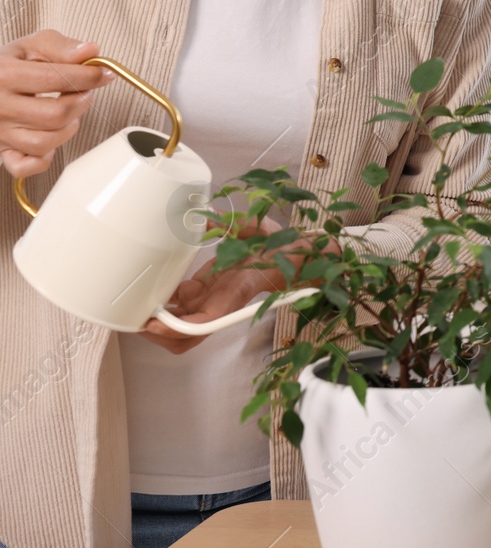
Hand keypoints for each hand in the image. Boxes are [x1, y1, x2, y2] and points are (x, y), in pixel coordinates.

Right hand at [0, 32, 116, 179]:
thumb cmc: (9, 67)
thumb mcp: (30, 47)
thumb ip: (61, 47)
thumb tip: (90, 51)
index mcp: (3, 75)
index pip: (56, 79)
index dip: (89, 77)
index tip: (104, 74)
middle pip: (56, 114)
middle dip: (81, 102)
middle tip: (84, 93)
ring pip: (45, 142)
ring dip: (68, 128)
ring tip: (68, 113)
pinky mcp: (0, 150)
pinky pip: (24, 166)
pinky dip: (43, 158)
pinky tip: (50, 139)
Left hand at [140, 218, 312, 354]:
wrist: (292, 258)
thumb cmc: (279, 245)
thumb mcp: (258, 228)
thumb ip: (233, 223)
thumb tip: (204, 216)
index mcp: (236, 289)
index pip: (207, 319)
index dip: (180, 327)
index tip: (154, 323)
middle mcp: (223, 302)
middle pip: (188, 336)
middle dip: (161, 334)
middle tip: (137, 319)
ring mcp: (213, 302)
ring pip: (183, 329)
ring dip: (160, 326)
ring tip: (139, 309)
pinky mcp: (208, 296)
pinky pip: (183, 312)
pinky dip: (166, 309)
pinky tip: (155, 295)